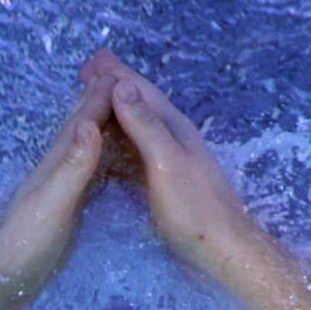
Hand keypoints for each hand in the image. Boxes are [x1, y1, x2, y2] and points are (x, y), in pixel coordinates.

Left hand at [0, 69, 117, 309]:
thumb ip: (72, 166)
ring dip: (99, 129)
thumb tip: (89, 123)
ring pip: (84, 151)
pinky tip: (106, 165)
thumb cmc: (26, 244)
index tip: (120, 72)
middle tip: (115, 77)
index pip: (83, 123)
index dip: (100, 98)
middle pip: (80, 130)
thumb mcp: (53, 203)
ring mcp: (61, 192)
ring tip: (115, 112)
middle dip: (96, 103)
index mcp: (57, 164)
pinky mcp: (65, 213)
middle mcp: (58, 172)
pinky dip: (100, 162)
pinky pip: (88, 176)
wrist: (3, 283)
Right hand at [81, 49, 254, 271]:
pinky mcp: (167, 180)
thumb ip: (145, 125)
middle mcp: (174, 137)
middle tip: (88, 72)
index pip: (141, 92)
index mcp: (173, 128)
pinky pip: (138, 149)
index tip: (92, 60)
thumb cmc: (193, 209)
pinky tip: (111, 146)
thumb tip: (122, 86)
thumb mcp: (166, 162)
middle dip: (115, 86)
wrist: (222, 249)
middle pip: (140, 103)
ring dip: (117, 111)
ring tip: (94, 101)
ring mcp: (172, 159)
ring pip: (139, 125)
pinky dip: (121, 139)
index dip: (117, 75)